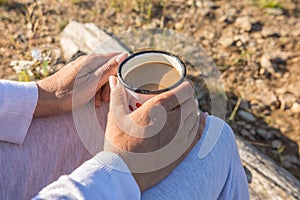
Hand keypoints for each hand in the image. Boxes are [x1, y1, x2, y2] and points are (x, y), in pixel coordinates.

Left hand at [33, 53, 127, 116]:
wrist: (45, 99)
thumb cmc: (69, 93)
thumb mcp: (93, 83)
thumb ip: (109, 69)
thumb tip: (124, 55)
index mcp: (93, 60)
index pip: (117, 57)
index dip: (124, 68)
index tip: (125, 82)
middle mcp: (88, 60)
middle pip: (110, 67)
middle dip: (112, 82)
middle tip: (108, 98)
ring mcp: (82, 67)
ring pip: (101, 75)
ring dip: (104, 88)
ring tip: (100, 102)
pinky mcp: (78, 74)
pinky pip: (93, 79)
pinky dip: (96, 89)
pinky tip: (93, 100)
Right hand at [104, 76, 206, 191]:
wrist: (124, 173)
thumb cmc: (118, 143)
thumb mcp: (116, 116)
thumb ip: (117, 95)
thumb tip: (114, 78)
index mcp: (159, 109)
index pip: (185, 90)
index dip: (184, 84)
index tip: (179, 84)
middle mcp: (174, 121)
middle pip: (191, 102)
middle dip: (186, 96)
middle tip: (177, 96)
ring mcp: (181, 137)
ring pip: (195, 116)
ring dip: (191, 108)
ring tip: (183, 106)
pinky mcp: (182, 150)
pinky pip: (198, 132)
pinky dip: (201, 123)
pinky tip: (202, 118)